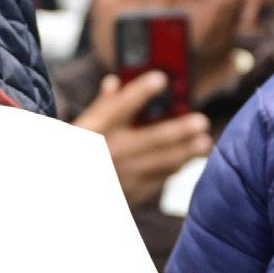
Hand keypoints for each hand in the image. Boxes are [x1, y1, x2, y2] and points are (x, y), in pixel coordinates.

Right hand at [72, 72, 212, 206]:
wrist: (69, 191)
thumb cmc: (79, 153)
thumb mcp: (82, 127)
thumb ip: (102, 105)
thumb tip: (114, 82)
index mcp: (96, 130)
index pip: (119, 106)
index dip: (140, 91)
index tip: (160, 79)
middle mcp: (110, 152)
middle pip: (150, 138)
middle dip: (178, 130)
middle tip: (201, 122)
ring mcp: (121, 175)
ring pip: (160, 163)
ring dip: (185, 153)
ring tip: (204, 144)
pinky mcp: (131, 194)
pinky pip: (159, 181)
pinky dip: (174, 168)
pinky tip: (186, 159)